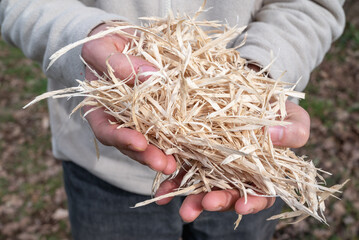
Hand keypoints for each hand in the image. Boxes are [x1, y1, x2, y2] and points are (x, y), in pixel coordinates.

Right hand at [81, 24, 176, 174]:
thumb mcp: (101, 48)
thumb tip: (151, 77)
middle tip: (164, 164)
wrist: (120, 40)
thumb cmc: (103, 44)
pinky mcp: (159, 112)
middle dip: (147, 156)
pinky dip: (177, 137)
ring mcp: (140, 117)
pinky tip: (188, 145)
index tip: (139, 143)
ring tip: (177, 163)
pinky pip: (167, 127)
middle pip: (130, 144)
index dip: (121, 139)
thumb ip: (119, 64)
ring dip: (164, 153)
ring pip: (150, 141)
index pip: (105, 130)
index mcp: (99, 108)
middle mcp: (119, 118)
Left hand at [156, 100, 309, 221]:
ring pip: (201, 185)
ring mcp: (213, 163)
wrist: (249, 92)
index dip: (253, 202)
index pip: (261, 194)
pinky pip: (182, 167)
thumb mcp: (292, 116)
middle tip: (203, 204)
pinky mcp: (193, 151)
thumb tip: (274, 137)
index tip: (243, 206)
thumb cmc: (277, 109)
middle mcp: (236, 172)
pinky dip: (172, 179)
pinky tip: (162, 187)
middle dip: (215, 201)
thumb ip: (293, 130)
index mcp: (263, 171)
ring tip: (175, 201)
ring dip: (188, 196)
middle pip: (227, 193)